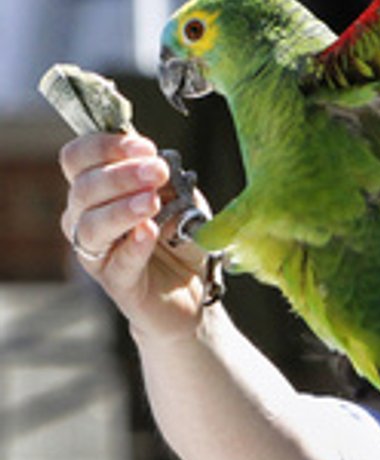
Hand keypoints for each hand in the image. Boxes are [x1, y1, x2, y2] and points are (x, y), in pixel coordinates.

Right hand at [59, 133, 212, 344]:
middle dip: (120, 175)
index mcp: (98, 189)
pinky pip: (118, 263)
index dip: (105, 146)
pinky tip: (148, 232)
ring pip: (91, 226)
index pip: (78, 158)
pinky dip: (133, 246)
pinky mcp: (118, 283)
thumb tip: (159, 164)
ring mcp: (98, 252)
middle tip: (156, 171)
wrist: (194, 286)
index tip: (145, 146)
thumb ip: (169, 182)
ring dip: (121, 209)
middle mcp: (86, 218)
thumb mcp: (181, 199)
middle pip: (83, 189)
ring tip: (151, 202)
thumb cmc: (179, 236)